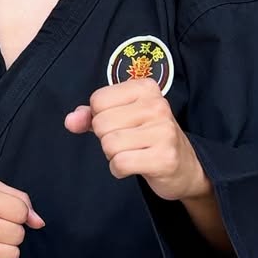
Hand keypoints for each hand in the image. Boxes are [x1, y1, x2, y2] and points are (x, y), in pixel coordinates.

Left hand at [64, 78, 210, 202]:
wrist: (186, 167)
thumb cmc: (150, 137)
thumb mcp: (122, 117)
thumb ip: (92, 115)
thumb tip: (71, 120)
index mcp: (146, 88)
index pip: (98, 100)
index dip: (100, 117)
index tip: (121, 123)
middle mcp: (157, 105)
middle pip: (101, 123)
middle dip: (106, 138)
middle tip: (128, 141)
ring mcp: (163, 131)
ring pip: (109, 144)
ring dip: (113, 155)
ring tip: (133, 152)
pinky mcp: (164, 157)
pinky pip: (120, 163)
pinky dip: (119, 169)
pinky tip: (135, 166)